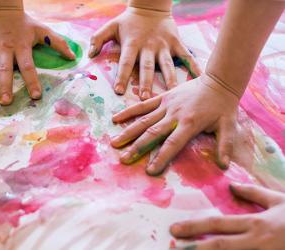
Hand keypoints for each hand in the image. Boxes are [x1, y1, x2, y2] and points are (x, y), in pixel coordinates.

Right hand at [0, 10, 75, 104]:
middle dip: (6, 86)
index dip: (32, 81)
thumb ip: (58, 43)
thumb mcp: (42, 30)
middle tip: (6, 102)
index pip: (28, 66)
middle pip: (6, 70)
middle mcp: (5, 48)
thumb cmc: (23, 22)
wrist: (1, 7)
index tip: (35, 96)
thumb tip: (73, 56)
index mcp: (21, 47)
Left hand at [89, 7, 201, 99]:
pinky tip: (200, 78)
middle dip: (146, 83)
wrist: (151, 6)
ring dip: (168, 80)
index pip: (125, 62)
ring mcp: (164, 46)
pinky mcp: (176, 43)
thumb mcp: (111, 26)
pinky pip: (186, 56)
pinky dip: (193, 67)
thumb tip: (89, 53)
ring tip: (171, 94)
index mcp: (132, 44)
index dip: (121, 76)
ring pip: (166, 65)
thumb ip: (98, 38)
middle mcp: (148, 46)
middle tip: (145, 98)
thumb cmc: (128, 21)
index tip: (118, 91)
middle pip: (147, 67)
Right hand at [111, 75, 237, 174]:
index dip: (161, 157)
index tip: (150, 171)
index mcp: (189, 124)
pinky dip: (129, 112)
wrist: (219, 80)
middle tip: (123, 159)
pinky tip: (116, 119)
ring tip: (115, 143)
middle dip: (137, 147)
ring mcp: (166, 105)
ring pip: (143, 120)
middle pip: (152, 133)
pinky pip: (143, 106)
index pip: (172, 144)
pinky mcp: (162, 97)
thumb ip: (225, 145)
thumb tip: (224, 166)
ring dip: (128, 132)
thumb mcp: (229, 126)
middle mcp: (174, 115)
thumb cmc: (223, 106)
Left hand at [170, 183, 284, 249]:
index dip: (195, 227)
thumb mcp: (280, 201)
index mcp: (257, 223)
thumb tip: (231, 186)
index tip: (174, 229)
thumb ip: (254, 193)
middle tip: (172, 247)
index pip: (220, 225)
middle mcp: (257, 242)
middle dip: (194, 248)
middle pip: (220, 246)